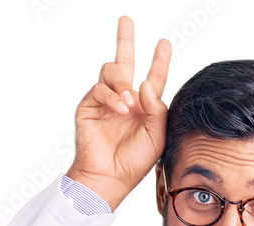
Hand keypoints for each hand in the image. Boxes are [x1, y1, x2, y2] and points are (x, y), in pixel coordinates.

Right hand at [66, 15, 170, 210]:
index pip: (153, 78)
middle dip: (125, 40)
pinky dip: (112, 95)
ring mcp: (106, 101)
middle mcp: (125, 100)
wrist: (110, 177)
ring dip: (122, 81)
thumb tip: (145, 82)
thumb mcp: (157, 136)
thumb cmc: (135, 162)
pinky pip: (100, 87)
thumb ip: (157, 108)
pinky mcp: (89, 105)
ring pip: (112, 70)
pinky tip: (120, 108)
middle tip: (126, 20)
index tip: (164, 44)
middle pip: (125, 62)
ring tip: (129, 102)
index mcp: (144, 108)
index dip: (159, 61)